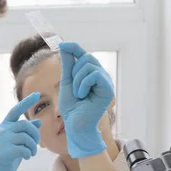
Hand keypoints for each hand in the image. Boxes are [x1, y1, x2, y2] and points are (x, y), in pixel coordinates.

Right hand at [0, 92, 41, 170]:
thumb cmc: (8, 160)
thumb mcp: (18, 144)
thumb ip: (26, 133)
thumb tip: (38, 122)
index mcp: (3, 127)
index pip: (15, 111)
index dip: (26, 102)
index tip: (37, 94)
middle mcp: (1, 132)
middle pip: (24, 125)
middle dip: (35, 134)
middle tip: (37, 145)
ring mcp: (0, 142)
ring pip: (25, 137)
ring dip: (33, 146)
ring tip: (31, 153)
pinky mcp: (3, 153)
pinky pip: (22, 148)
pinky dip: (28, 153)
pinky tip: (26, 157)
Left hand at [58, 42, 114, 158]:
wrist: (76, 124)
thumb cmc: (72, 107)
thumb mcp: (66, 82)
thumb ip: (68, 65)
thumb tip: (64, 46)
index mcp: (90, 74)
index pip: (83, 54)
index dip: (74, 47)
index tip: (62, 45)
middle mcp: (100, 75)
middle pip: (87, 57)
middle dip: (74, 71)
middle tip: (74, 88)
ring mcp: (105, 81)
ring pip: (89, 65)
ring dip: (77, 80)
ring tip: (78, 94)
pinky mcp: (108, 88)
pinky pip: (94, 74)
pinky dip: (83, 84)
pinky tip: (83, 95)